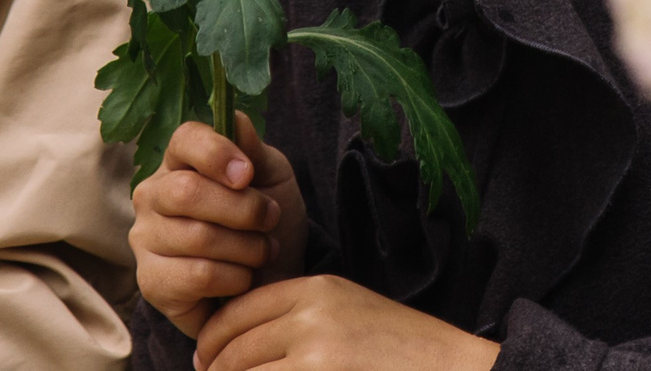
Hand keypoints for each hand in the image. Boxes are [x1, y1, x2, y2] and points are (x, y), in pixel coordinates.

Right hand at [132, 114, 307, 336]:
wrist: (273, 281)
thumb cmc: (267, 224)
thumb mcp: (272, 179)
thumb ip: (253, 150)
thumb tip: (236, 121)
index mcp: (179, 162)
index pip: (184, 139)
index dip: (217, 153)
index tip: (248, 175)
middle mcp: (152, 196)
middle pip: (186, 191)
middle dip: (242, 208)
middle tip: (270, 219)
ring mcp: (145, 240)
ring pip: (197, 236)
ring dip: (247, 247)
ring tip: (263, 251)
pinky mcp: (151, 282)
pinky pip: (198, 275)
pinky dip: (235, 278)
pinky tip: (243, 279)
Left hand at [191, 277, 499, 370]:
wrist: (446, 367)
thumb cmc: (398, 350)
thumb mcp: (347, 312)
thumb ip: (298, 316)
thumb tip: (239, 344)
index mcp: (317, 288)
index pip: (240, 309)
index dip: (212, 338)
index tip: (204, 357)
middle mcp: (310, 314)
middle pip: (233, 345)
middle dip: (214, 368)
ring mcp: (314, 352)